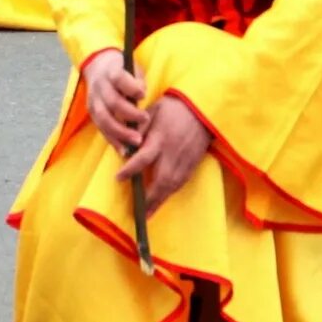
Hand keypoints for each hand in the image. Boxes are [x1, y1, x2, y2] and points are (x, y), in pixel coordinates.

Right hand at [81, 50, 148, 153]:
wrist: (98, 67)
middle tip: (145, 120)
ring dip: (121, 132)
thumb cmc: (122, 70)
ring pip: (104, 119)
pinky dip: (113, 140)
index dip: (131, 88)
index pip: (119, 79)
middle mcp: (100, 86)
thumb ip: (137, 81)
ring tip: (136, 141)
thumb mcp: (132, 68)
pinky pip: (101, 129)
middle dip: (129, 114)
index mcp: (111, 71)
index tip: (142, 95)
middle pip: (112, 102)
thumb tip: (141, 95)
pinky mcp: (92, 113)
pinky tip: (124, 150)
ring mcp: (94, 100)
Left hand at [116, 91, 212, 207]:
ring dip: (160, 200)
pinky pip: (182, 182)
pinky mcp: (194, 162)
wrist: (203, 107)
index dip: (130, 170)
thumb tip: (127, 146)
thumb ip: (139, 129)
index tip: (118, 178)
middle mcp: (173, 151)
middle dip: (150, 198)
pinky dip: (171, 193)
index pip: (143, 157)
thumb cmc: (174, 107)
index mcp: (160, 137)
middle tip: (139, 212)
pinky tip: (163, 199)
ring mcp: (185, 159)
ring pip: (173, 185)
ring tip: (149, 213)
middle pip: (161, 180)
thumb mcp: (152, 110)